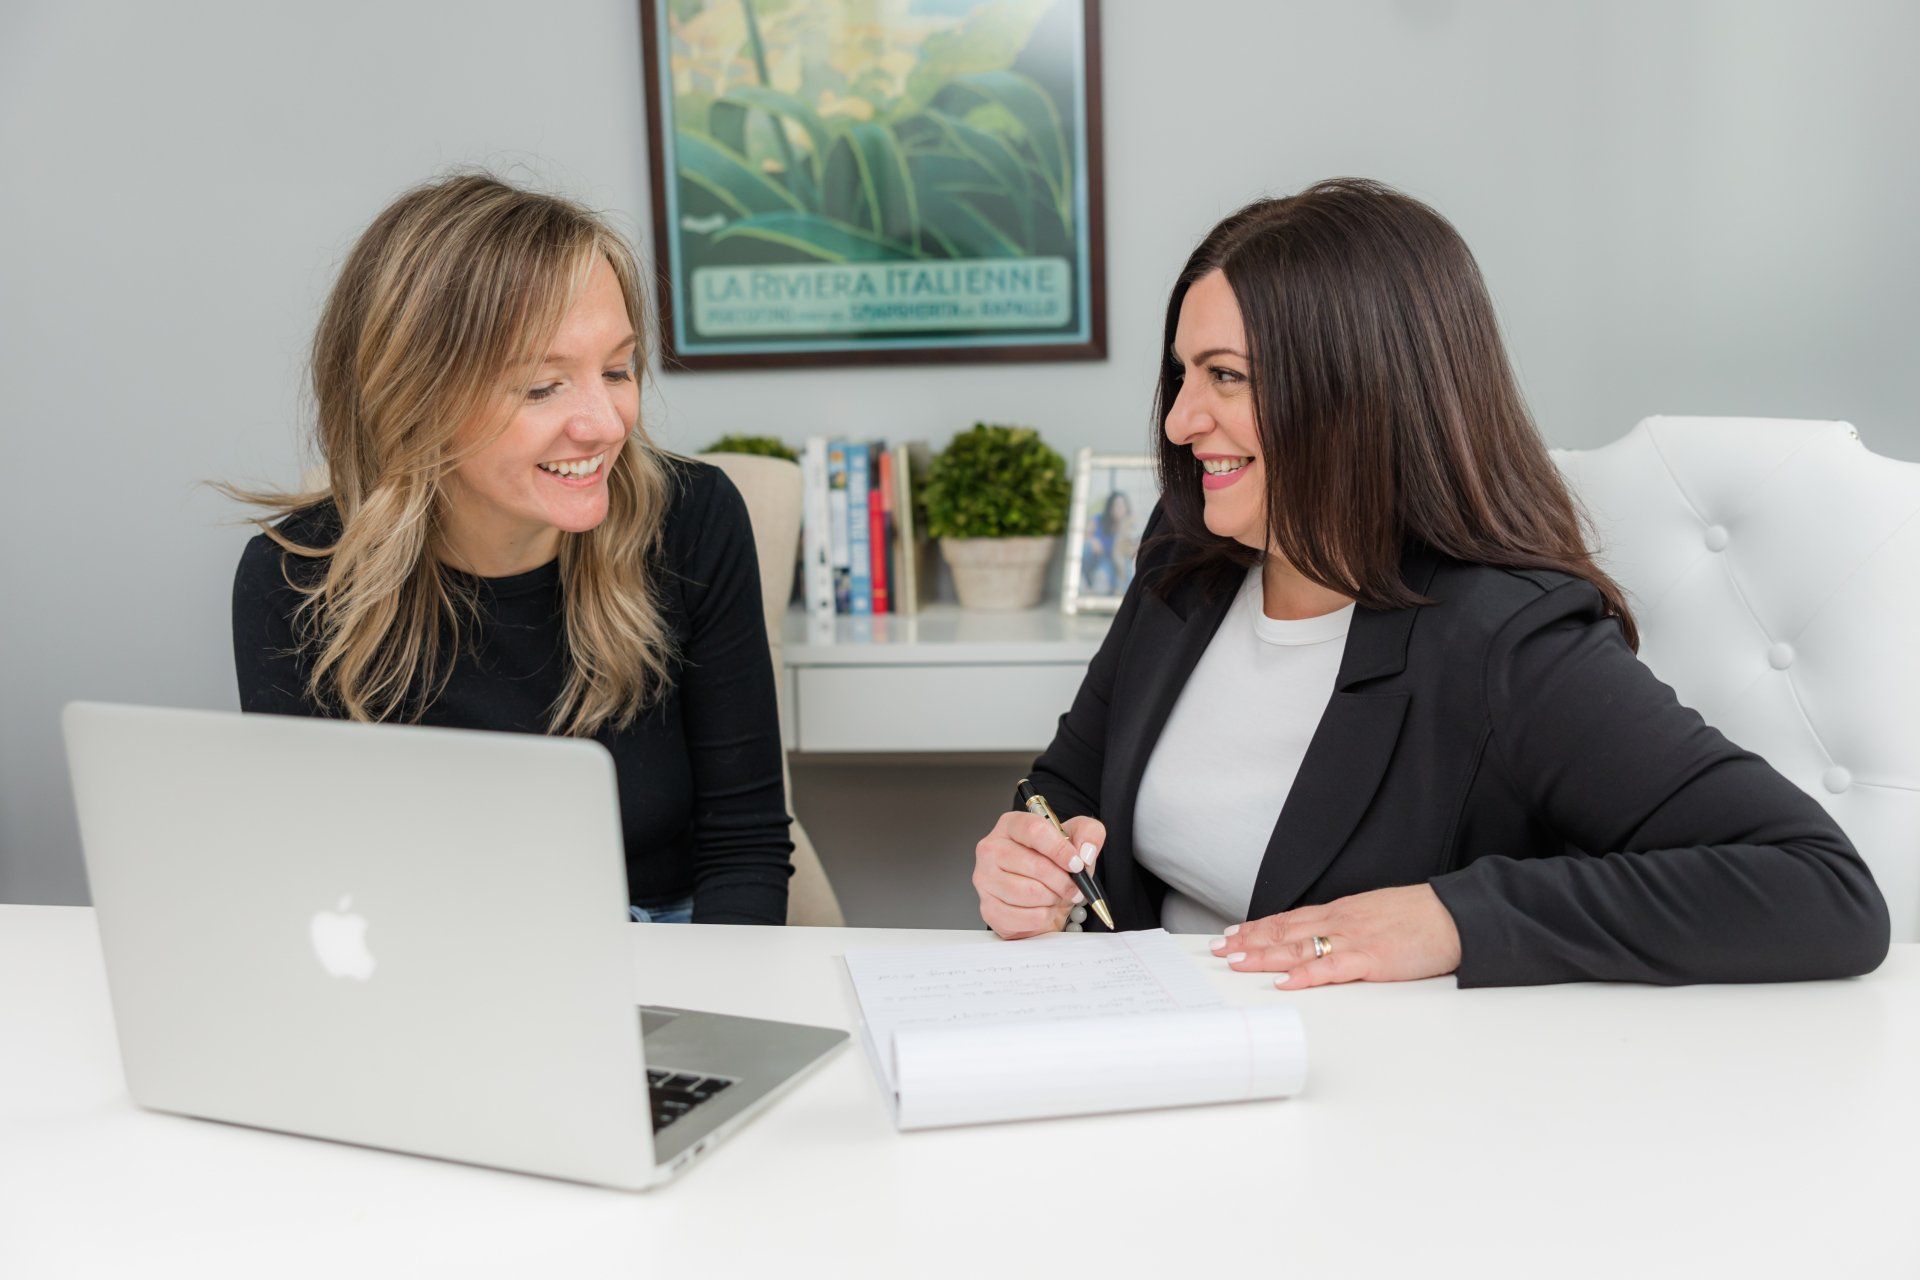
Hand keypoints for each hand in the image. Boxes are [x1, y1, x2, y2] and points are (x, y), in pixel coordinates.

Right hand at [973, 811, 1106, 939]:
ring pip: (1030, 893)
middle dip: (1062, 881)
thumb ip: (1089, 834)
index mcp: (1011, 825)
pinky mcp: (989, 908)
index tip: (1077, 864)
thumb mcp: (1077, 838)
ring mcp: (985, 879)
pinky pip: (1025, 917)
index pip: (1033, 830)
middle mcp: (991, 849)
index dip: (1060, 849)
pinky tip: (1043, 908)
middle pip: (1034, 865)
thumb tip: (1085, 853)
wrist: (1041, 892)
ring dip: (1053, 899)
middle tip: (1074, 888)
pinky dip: (1043, 917)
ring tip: (1056, 896)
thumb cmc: (1054, 862)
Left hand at [1208, 884, 1461, 988]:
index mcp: (1341, 912)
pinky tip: (1282, 981)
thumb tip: (1325, 937)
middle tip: (1219, 949)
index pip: (1289, 919)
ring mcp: (1352, 940)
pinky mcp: (1370, 960)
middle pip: (1284, 932)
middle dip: (1248, 941)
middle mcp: (1339, 922)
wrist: (1453, 914)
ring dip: (1263, 955)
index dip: (1258, 927)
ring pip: (1298, 948)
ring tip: (1235, 962)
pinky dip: (1303, 975)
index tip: (1232, 933)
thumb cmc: (1420, 917)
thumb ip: (1348, 925)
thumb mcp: (1375, 913)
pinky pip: (1329, 968)